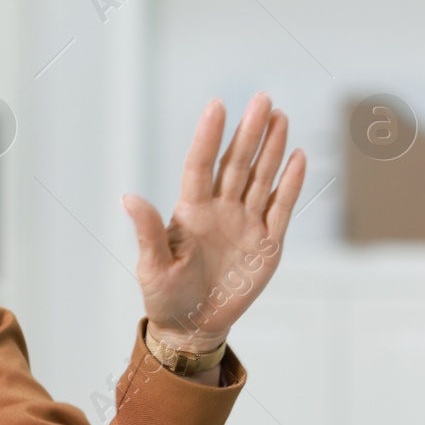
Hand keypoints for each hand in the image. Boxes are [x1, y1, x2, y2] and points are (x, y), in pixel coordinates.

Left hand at [122, 92, 305, 352]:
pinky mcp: (267, 243)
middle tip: (263, 98)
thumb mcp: (152, 266)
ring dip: (272, 148)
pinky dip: (290, 184)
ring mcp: (245, 224)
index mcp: (191, 212)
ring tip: (280, 116)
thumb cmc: (165, 297)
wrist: (193, 326)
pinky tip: (296, 157)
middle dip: (250, 131)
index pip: (201, 165)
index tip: (218, 105)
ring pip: (261, 178)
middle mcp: (220, 211)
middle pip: (237, 164)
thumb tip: (128, 197)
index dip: (209, 136)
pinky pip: (281, 207)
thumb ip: (147, 231)